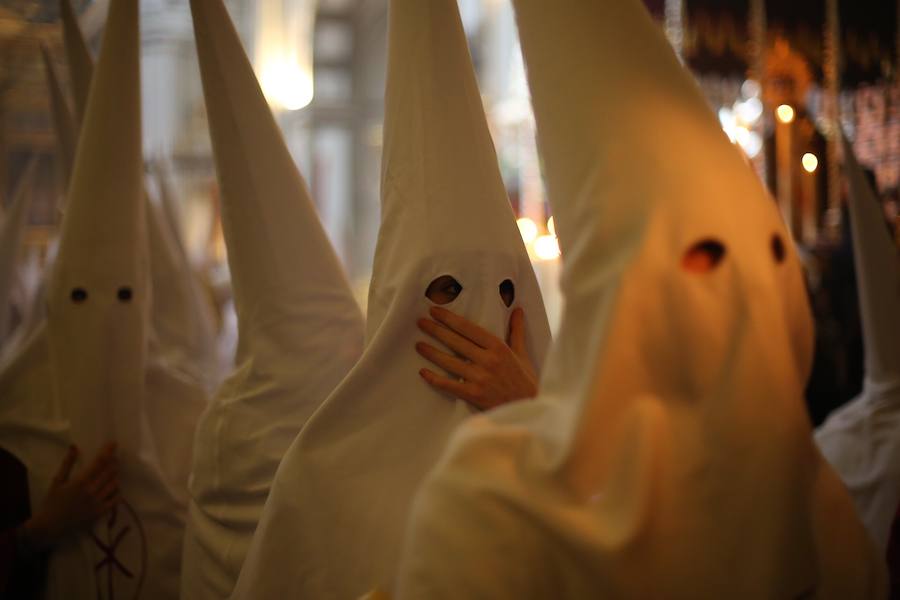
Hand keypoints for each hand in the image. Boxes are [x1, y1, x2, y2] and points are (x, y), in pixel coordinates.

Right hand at [22, 443, 119, 551]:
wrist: (50, 526)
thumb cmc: (52, 502)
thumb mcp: (57, 481)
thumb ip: (67, 464)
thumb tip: (74, 447)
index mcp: (80, 482)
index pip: (98, 463)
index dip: (108, 452)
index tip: (113, 443)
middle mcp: (91, 491)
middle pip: (109, 472)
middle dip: (114, 463)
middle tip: (115, 458)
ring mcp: (97, 502)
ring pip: (114, 485)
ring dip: (115, 476)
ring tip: (113, 472)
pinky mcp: (100, 513)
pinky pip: (115, 500)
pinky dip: (117, 492)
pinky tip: (114, 488)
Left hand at [416, 306, 537, 410]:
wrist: (529, 408)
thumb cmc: (525, 380)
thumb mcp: (522, 353)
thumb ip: (516, 331)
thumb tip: (518, 310)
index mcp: (498, 347)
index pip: (468, 328)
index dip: (449, 318)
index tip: (435, 311)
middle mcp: (487, 360)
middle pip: (455, 342)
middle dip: (436, 330)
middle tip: (420, 322)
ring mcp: (479, 378)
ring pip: (449, 362)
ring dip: (431, 352)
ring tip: (418, 345)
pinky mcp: (474, 394)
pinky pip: (449, 385)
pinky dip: (434, 379)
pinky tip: (423, 372)